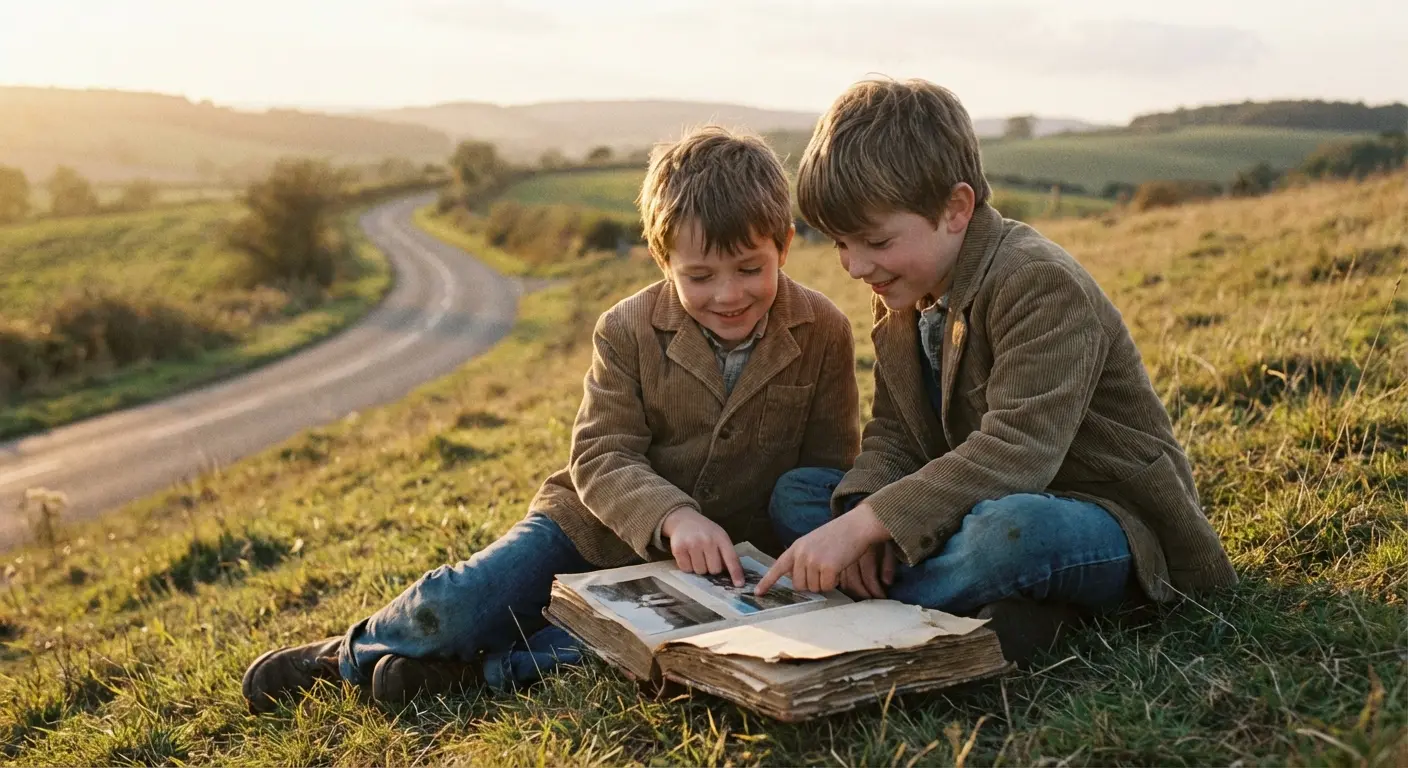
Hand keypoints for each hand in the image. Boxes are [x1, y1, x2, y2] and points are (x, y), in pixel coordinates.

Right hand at [661, 507, 743, 585]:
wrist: (683, 519)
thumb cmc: (705, 531)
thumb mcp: (719, 536)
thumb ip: (725, 553)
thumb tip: (731, 575)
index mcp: (721, 537)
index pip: (731, 558)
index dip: (735, 572)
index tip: (739, 584)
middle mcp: (707, 540)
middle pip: (714, 570)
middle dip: (711, 568)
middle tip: (707, 558)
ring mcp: (692, 544)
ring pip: (700, 571)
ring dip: (699, 568)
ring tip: (696, 555)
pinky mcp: (678, 549)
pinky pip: (686, 569)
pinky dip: (687, 566)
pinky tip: (687, 555)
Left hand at [757, 502, 891, 594]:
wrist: (857, 525)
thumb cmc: (839, 535)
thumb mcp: (814, 542)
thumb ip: (803, 558)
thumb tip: (799, 581)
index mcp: (796, 547)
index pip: (778, 566)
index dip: (767, 581)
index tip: (758, 593)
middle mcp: (801, 554)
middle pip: (799, 585)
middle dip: (812, 582)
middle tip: (824, 568)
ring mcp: (813, 560)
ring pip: (813, 588)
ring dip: (825, 582)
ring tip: (833, 564)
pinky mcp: (827, 567)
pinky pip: (827, 586)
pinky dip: (834, 582)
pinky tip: (839, 567)